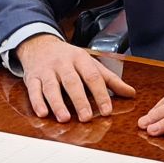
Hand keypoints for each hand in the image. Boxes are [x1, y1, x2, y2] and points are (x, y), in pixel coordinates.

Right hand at [16, 34, 136, 122]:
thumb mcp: (90, 64)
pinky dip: (37, 102)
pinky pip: (33, 90)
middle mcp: (63, 63)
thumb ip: (110, 79)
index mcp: (81, 59)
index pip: (93, 76)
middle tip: (86, 117)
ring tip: (65, 118)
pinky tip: (42, 113)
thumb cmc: (69, 58)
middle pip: (72, 81)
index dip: (100, 94)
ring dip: (57, 103)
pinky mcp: (31, 77)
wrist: (40, 44)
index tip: (107, 110)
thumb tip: (131, 93)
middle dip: (80, 100)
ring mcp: (46, 70)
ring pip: (51, 87)